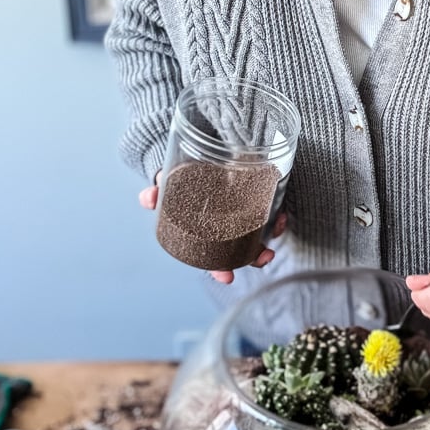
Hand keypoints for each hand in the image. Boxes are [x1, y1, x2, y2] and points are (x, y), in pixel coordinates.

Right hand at [138, 178, 287, 284]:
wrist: (200, 150)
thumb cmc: (182, 177)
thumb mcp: (167, 184)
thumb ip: (157, 192)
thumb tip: (147, 198)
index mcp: (207, 231)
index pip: (215, 257)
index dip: (220, 270)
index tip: (227, 279)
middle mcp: (228, 227)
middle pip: (243, 249)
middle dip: (254, 257)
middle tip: (264, 258)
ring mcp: (246, 214)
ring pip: (262, 234)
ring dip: (272, 235)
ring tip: (278, 231)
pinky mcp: (261, 196)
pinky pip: (273, 213)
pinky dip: (278, 219)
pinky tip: (281, 217)